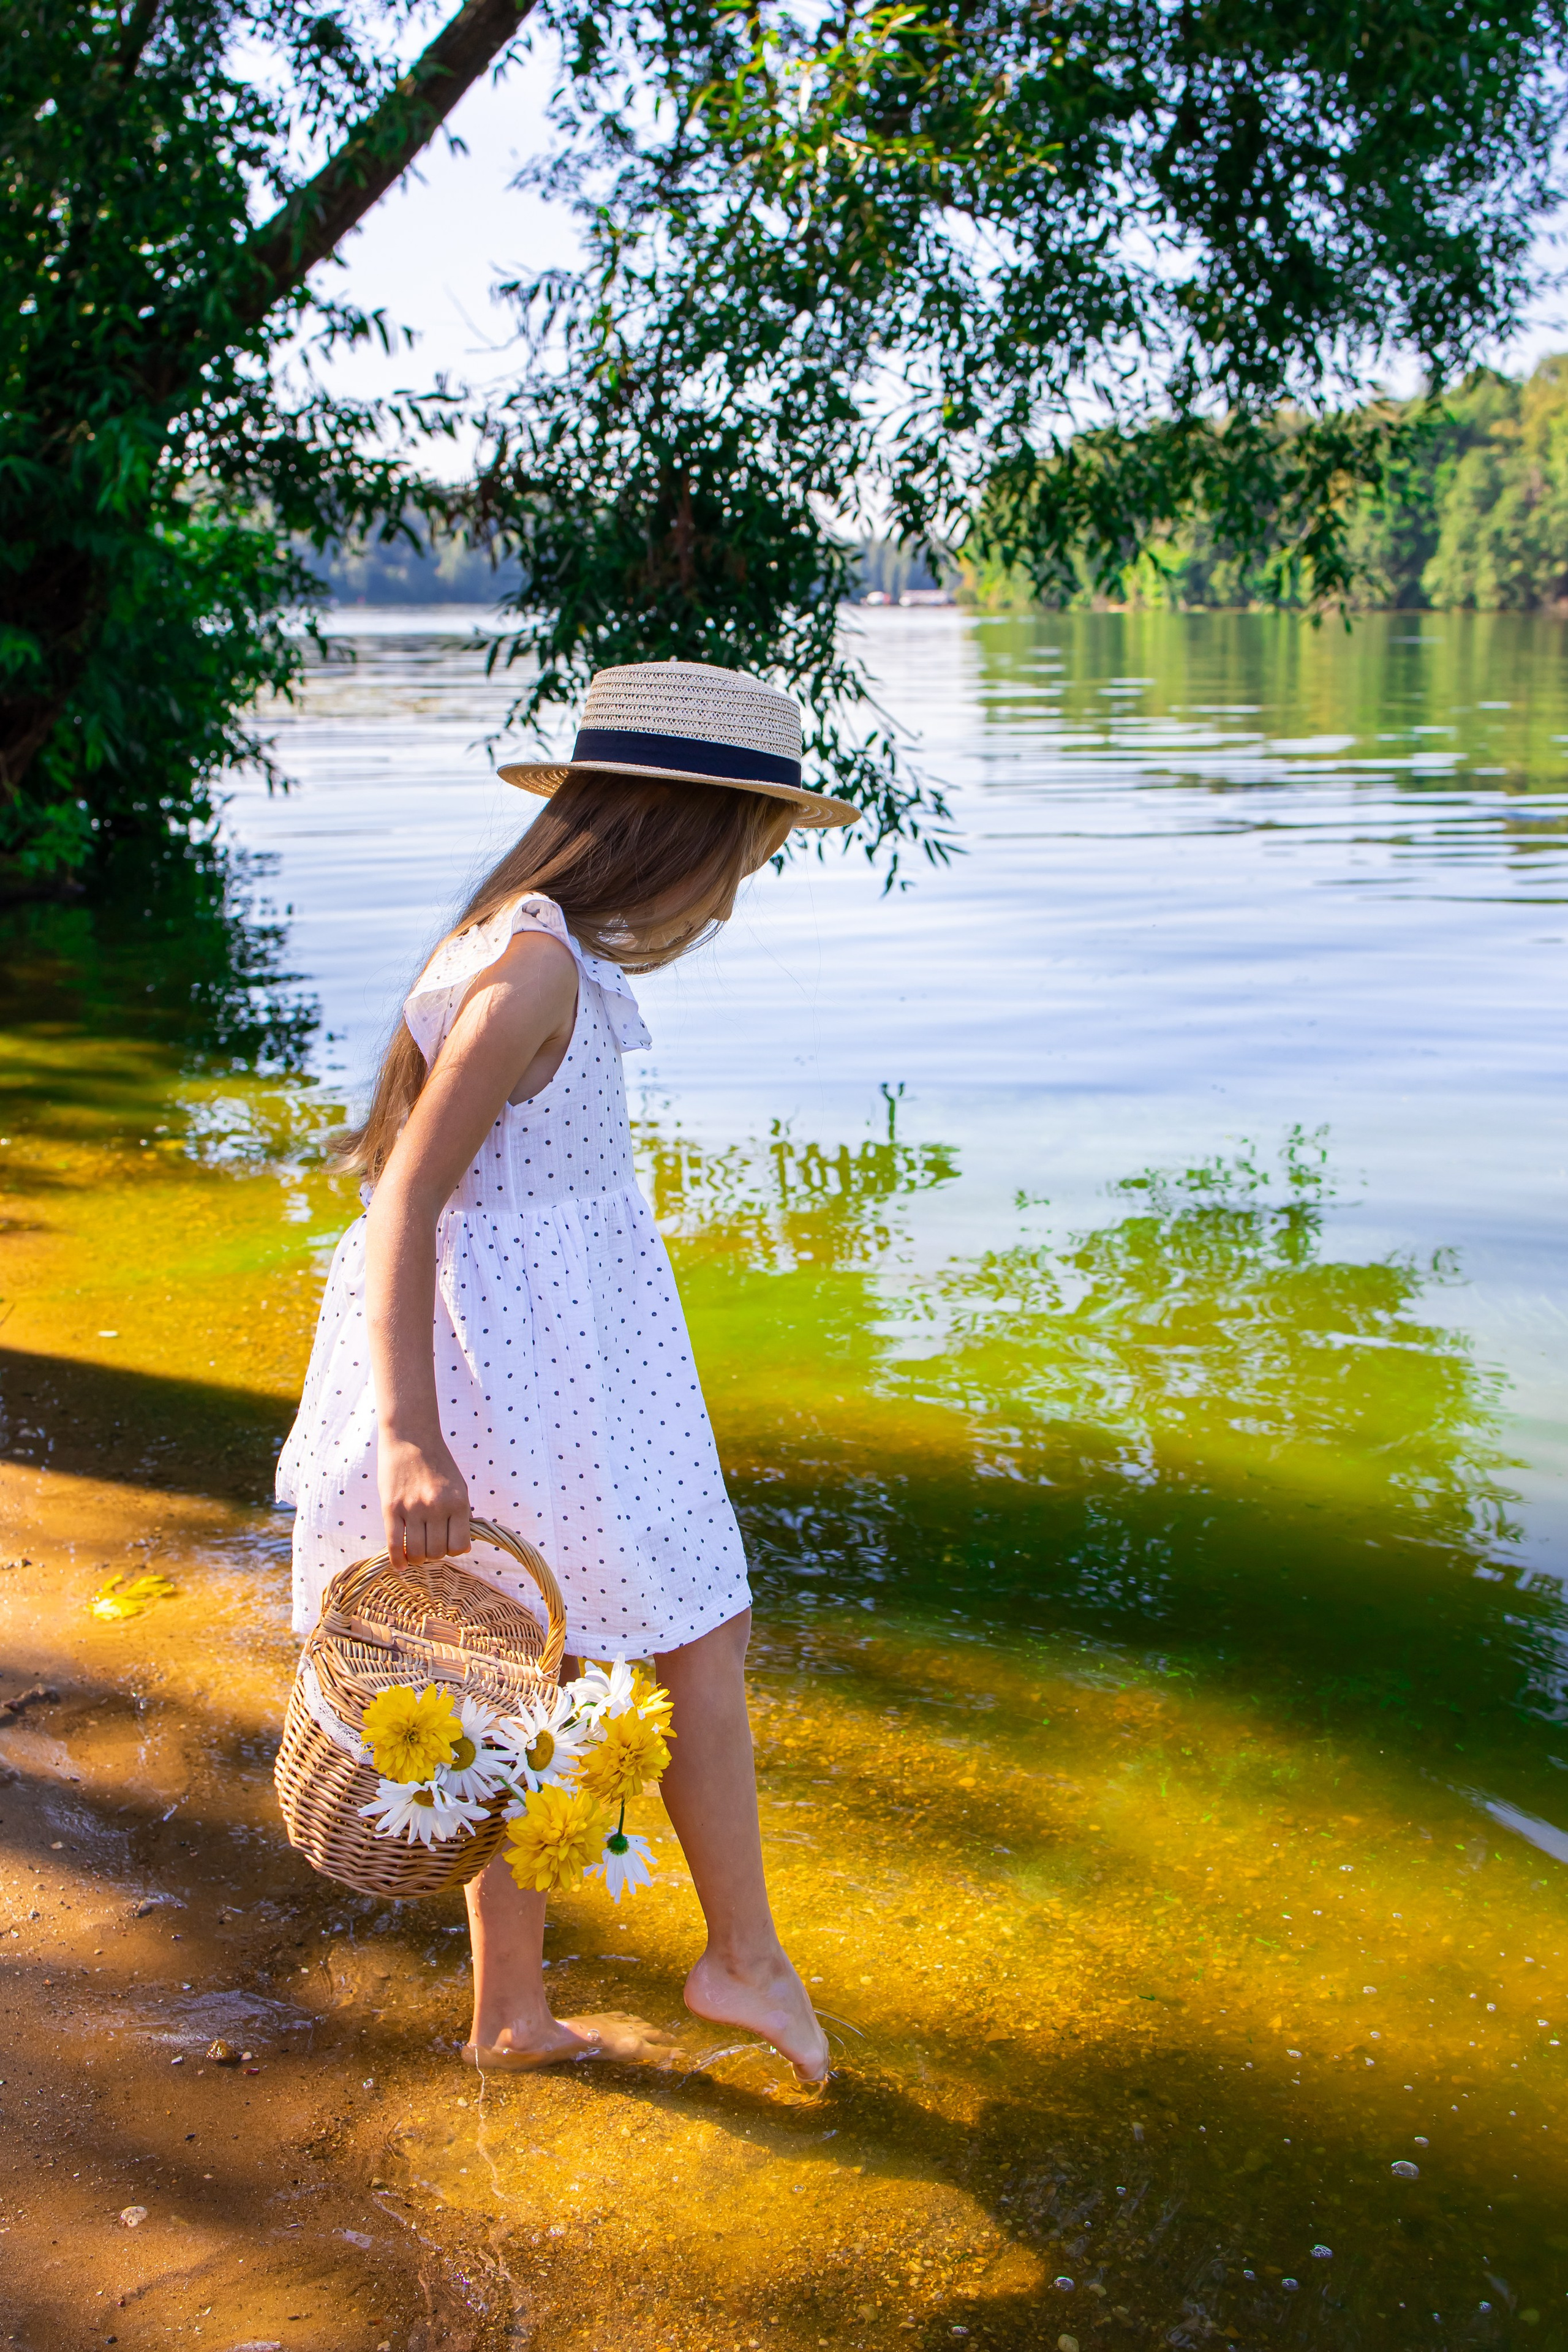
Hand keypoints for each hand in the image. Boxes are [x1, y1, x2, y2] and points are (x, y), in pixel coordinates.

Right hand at [377, 1431, 471, 1568]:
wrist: (411, 1438)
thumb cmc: (437, 1464)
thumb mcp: (459, 1486)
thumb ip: (462, 1515)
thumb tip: (465, 1548)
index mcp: (458, 1502)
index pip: (460, 1546)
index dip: (454, 1550)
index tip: (447, 1543)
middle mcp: (437, 1507)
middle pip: (437, 1552)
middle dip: (435, 1554)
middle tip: (430, 1544)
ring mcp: (413, 1508)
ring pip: (418, 1552)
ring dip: (418, 1557)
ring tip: (416, 1550)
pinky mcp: (391, 1508)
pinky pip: (394, 1544)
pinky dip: (398, 1560)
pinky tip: (400, 1565)